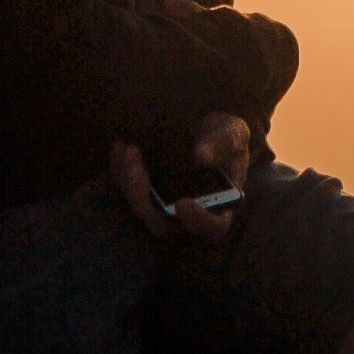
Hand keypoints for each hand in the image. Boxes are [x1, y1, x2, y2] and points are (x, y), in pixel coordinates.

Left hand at [108, 112, 250, 243]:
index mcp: (219, 205)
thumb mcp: (233, 133)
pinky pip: (127, 189)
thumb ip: (223, 143)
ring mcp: (163, 203)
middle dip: (144, 201)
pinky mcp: (144, 189)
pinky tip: (121, 147)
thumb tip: (201, 156)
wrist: (203, 125)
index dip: (198, 222)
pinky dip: (120, 170)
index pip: (213, 228)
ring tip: (130, 151)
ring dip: (129, 184)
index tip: (184, 204)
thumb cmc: (224, 136)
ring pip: (141, 208)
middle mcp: (188, 212)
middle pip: (164, 223)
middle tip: (137, 170)